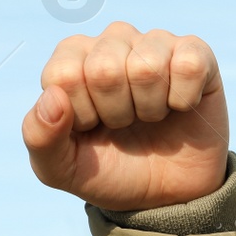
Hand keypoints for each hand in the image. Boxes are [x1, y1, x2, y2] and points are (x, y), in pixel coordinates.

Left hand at [23, 22, 229, 210]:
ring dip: (151, 109)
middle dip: (116, 113)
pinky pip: (189, 65)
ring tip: (151, 116)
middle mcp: (112, 41)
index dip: (81, 115)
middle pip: (105, 69)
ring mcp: (155, 43)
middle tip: (124, 124)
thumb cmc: (109, 171)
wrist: (166, 195)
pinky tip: (180, 107)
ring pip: (147, 67)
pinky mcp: (196, 53)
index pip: (64, 75)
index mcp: (72, 58)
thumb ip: (39, 137)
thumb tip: (52, 97)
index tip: (91, 128)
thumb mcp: (61, 169)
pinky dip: (184, 99)